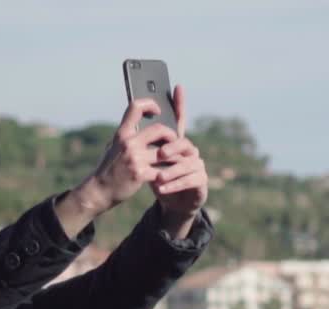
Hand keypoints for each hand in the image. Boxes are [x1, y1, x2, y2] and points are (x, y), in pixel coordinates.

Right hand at [71, 98, 178, 214]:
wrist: (98, 191)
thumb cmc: (108, 169)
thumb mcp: (113, 147)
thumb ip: (126, 136)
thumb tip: (139, 125)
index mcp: (122, 134)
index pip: (136, 107)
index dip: (150, 104)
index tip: (158, 110)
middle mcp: (128, 143)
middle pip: (159, 129)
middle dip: (171, 135)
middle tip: (175, 141)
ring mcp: (134, 158)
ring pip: (165, 151)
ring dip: (175, 155)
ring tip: (179, 158)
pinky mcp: (140, 174)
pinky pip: (162, 170)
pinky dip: (169, 173)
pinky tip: (171, 175)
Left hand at [149, 85, 208, 223]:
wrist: (172, 201)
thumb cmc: (159, 178)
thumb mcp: (148, 161)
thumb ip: (144, 145)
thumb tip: (128, 127)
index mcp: (176, 143)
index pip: (179, 120)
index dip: (180, 103)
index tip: (177, 87)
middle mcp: (189, 150)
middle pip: (184, 143)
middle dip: (172, 147)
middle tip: (160, 154)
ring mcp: (197, 165)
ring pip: (188, 163)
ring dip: (171, 171)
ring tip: (158, 178)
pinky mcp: (201, 181)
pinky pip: (191, 181)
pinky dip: (175, 185)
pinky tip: (161, 189)